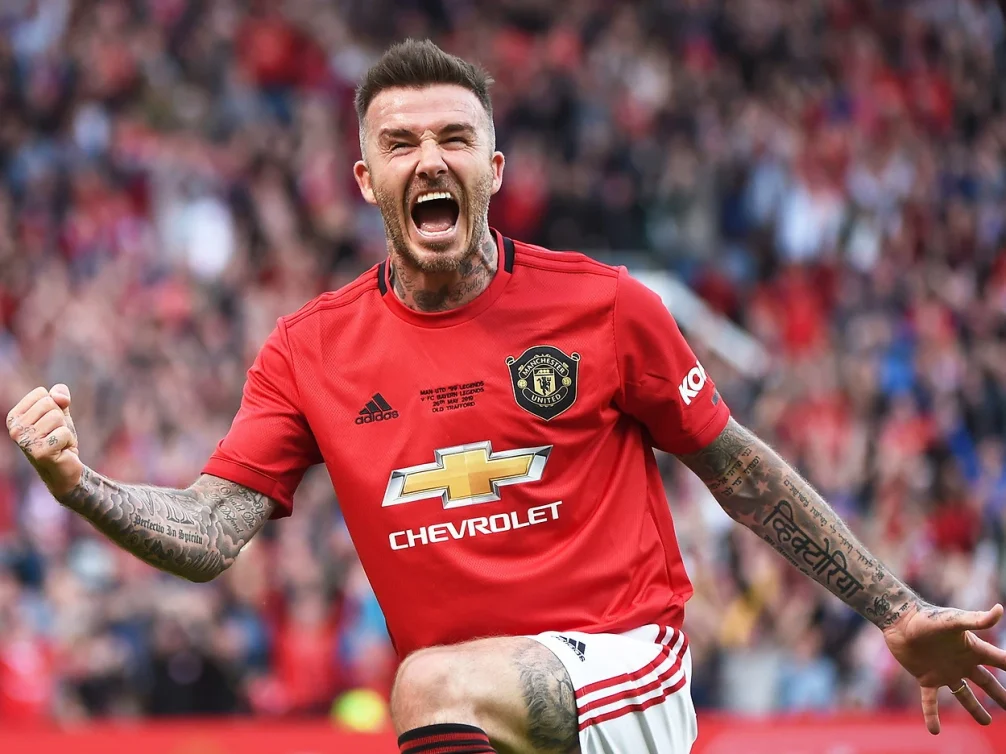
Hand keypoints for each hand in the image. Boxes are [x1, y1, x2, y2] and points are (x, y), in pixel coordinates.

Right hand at [6, 384, 81, 497]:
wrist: (65, 467)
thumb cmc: (59, 438)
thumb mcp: (60, 412)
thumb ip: (59, 396)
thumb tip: (59, 396)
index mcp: (14, 417)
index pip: (41, 393)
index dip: (54, 406)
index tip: (50, 423)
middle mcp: (15, 429)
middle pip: (49, 404)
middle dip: (60, 418)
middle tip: (56, 434)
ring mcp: (26, 441)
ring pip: (57, 417)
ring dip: (64, 430)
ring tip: (58, 442)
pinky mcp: (39, 452)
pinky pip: (64, 432)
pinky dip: (68, 441)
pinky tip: (61, 450)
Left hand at [883, 602, 1005, 733]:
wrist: (898, 620)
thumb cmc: (926, 618)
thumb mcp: (953, 620)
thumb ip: (976, 619)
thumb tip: (1000, 610)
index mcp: (971, 649)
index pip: (999, 661)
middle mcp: (961, 662)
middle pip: (986, 682)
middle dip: (1000, 695)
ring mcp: (944, 671)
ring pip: (963, 694)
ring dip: (974, 708)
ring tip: (986, 722)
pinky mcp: (925, 678)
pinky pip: (930, 701)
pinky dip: (931, 715)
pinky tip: (934, 731)